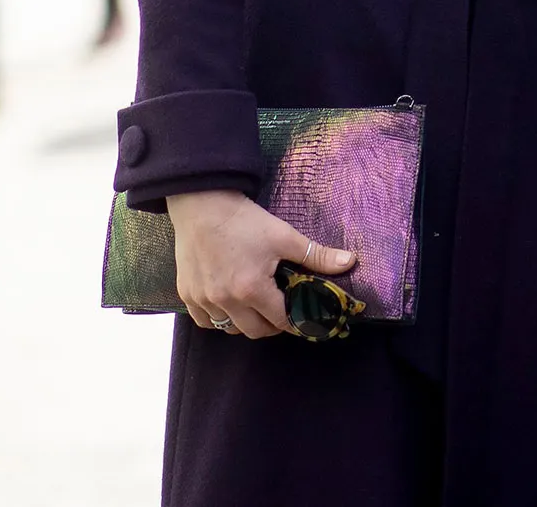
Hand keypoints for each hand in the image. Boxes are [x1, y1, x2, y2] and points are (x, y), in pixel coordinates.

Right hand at [165, 190, 354, 337]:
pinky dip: (218, 318)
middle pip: (255, 332)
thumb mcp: (284, 236)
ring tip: (254, 305)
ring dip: (244, 322)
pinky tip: (227, 303)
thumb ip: (316, 255)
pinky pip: (204, 321)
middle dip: (271, 325)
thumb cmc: (244, 220)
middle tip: (279, 310)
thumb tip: (350, 262)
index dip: (294, 322)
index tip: (302, 319)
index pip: (279, 321)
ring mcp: (203, 299)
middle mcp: (226, 301)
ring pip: (228, 328)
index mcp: (252, 289)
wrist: (202, 204)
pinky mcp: (187, 294)